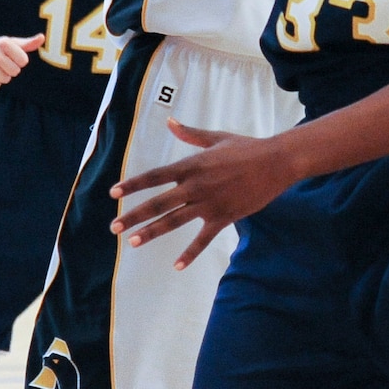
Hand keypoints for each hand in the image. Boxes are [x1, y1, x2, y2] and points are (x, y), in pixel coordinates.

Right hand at [0, 34, 44, 86]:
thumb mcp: (11, 43)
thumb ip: (28, 43)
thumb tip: (42, 38)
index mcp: (4, 43)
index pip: (23, 61)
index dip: (19, 61)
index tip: (11, 56)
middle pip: (15, 71)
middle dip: (10, 69)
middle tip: (1, 63)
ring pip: (5, 79)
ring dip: (2, 76)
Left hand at [109, 120, 294, 269]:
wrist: (275, 162)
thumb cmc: (246, 148)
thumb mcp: (216, 138)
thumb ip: (190, 134)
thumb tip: (170, 122)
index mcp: (192, 165)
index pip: (155, 176)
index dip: (133, 184)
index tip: (113, 193)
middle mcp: (196, 185)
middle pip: (159, 203)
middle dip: (134, 215)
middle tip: (114, 228)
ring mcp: (209, 203)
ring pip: (174, 221)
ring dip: (152, 231)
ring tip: (133, 242)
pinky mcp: (223, 217)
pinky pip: (203, 239)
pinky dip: (190, 253)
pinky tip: (177, 265)